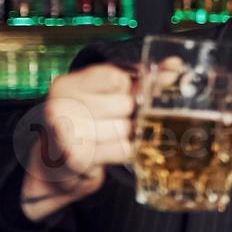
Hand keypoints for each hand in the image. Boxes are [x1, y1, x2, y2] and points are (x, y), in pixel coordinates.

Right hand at [21, 64, 136, 220]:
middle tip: (107, 123)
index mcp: (66, 85)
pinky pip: (123, 149)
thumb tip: (175, 65)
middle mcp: (61, 106)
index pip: (117, 78)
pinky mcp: (77, 158)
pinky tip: (104, 152)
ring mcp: (67, 133)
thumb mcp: (109, 96)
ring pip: (126, 128)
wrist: (55, 167)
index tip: (113, 99)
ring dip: (125, 136)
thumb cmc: (87, 124)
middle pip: (126, 104)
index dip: (125, 90)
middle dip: (127, 116)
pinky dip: (122, 152)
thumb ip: (142, 80)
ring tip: (103, 139)